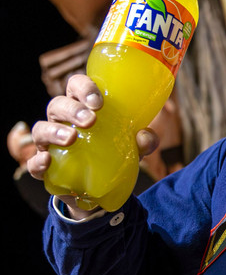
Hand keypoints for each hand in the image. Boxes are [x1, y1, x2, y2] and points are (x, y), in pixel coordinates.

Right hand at [27, 74, 157, 217]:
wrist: (103, 188)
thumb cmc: (115, 153)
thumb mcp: (135, 148)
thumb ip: (144, 141)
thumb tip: (144, 136)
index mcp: (84, 108)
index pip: (76, 86)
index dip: (84, 88)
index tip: (99, 102)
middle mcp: (63, 121)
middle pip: (57, 105)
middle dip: (72, 109)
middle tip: (90, 121)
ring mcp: (50, 143)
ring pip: (41, 128)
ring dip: (53, 131)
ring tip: (71, 138)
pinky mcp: (45, 168)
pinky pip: (33, 162)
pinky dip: (37, 161)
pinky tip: (47, 161)